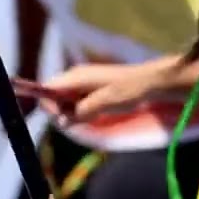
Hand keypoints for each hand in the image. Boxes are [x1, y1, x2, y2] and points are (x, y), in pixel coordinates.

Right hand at [42, 62, 164, 124]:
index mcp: (77, 76)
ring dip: (72, 112)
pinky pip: (77, 101)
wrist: (150, 83)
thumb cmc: (128, 90)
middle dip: (61, 111)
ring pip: (66, 100)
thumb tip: (62, 121)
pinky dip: (81, 110)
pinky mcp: (91, 89)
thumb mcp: (104, 102)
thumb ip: (81, 111)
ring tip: (90, 117)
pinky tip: (94, 115)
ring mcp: (84, 82)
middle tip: (79, 121)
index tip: (61, 119)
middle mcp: (77, 77)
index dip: (49, 105)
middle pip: (55, 95)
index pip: (48, 88)